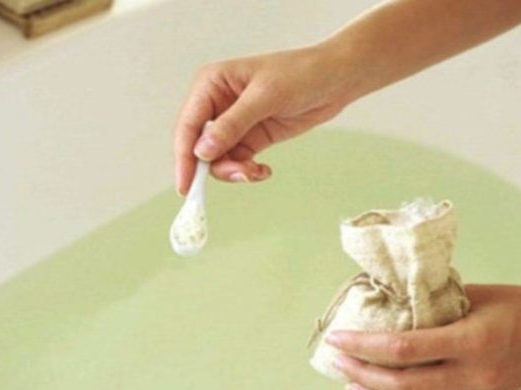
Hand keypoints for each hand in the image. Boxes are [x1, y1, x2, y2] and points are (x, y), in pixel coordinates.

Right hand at [173, 45, 356, 194]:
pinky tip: (263, 170)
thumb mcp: (265, 97)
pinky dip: (247, 171)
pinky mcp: (250, 137)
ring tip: (255, 171)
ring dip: (234, 171)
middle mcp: (216, 104)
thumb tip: (202, 151)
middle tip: (238, 176)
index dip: (184, 156)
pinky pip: (236, 161)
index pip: (188, 125)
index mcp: (210, 84)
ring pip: (217, 159)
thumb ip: (232, 124)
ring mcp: (232, 123)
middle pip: (198, 146)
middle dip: (214, 166)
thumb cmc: (301, 73)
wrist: (336, 79)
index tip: (186, 184)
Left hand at [326, 285, 520, 389]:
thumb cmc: (519, 308)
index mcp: (471, 341)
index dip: (363, 345)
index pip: (403, 348)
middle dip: (361, 373)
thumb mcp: (475, 294)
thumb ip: (431, 301)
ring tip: (348, 379)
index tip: (338, 337)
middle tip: (336, 358)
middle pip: (402, 385)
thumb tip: (384, 296)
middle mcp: (472, 374)